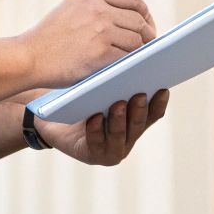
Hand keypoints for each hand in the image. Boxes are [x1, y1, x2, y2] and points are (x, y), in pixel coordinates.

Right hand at [15, 0, 156, 88]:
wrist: (28, 57)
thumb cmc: (48, 39)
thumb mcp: (70, 10)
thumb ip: (96, 8)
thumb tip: (128, 17)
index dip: (143, 11)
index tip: (145, 22)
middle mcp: (98, 10)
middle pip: (138, 19)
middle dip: (147, 33)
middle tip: (148, 45)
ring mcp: (100, 31)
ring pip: (137, 40)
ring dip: (140, 51)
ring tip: (138, 58)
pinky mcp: (101, 53)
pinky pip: (128, 57)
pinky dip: (131, 64)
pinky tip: (129, 68)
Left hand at [42, 90, 170, 165]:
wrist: (50, 118)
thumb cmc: (80, 99)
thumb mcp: (102, 89)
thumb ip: (119, 83)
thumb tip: (136, 57)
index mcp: (135, 121)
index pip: (153, 113)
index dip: (159, 103)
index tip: (162, 87)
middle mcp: (127, 137)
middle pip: (138, 124)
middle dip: (140, 110)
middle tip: (139, 94)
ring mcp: (111, 149)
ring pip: (120, 135)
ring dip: (120, 120)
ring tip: (118, 105)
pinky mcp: (91, 155)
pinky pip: (96, 143)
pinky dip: (96, 130)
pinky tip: (95, 118)